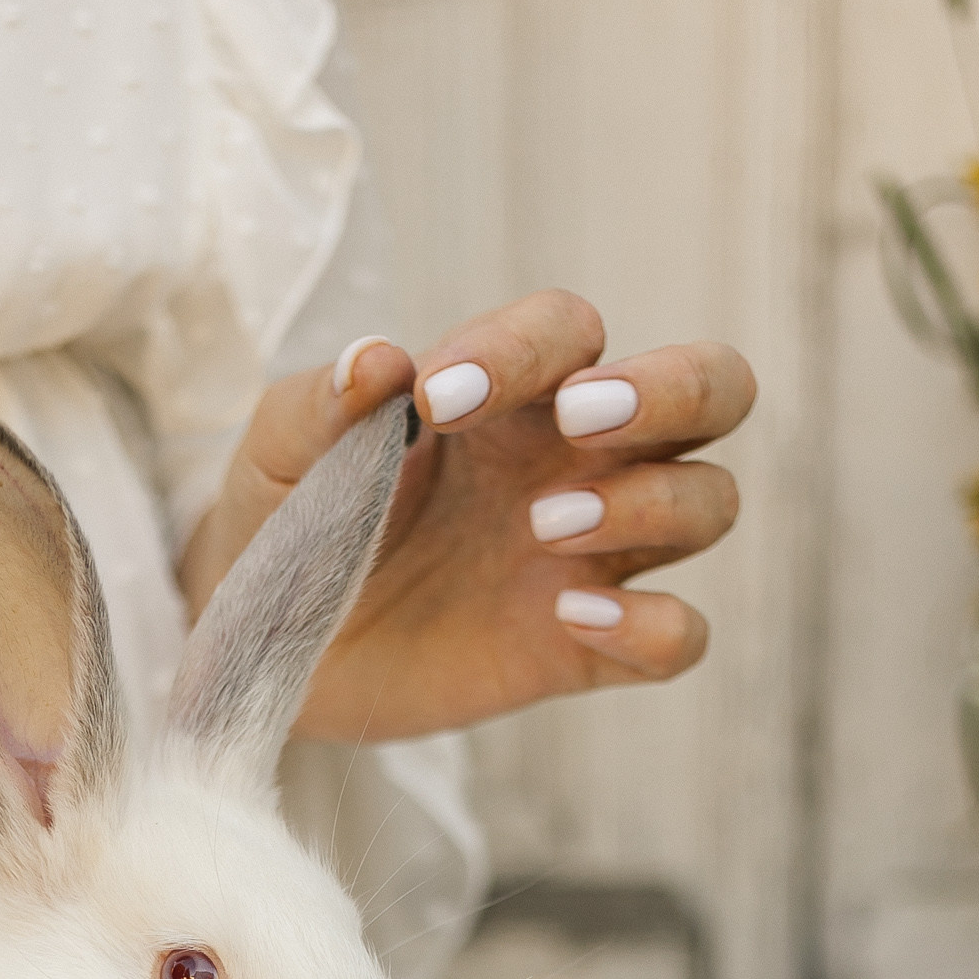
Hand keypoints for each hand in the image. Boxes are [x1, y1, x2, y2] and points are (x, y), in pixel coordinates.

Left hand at [182, 292, 754, 741]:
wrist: (268, 648)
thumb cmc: (285, 522)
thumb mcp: (277, 454)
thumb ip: (321, 403)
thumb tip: (379, 358)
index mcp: (509, 392)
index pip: (570, 329)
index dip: (523, 350)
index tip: (438, 399)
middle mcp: (575, 461)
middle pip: (710, 389)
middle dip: (670, 390)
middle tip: (577, 422)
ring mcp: (590, 555)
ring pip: (707, 502)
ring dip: (650, 504)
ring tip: (545, 529)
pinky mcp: (583, 648)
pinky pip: (679, 636)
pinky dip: (655, 626)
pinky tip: (571, 616)